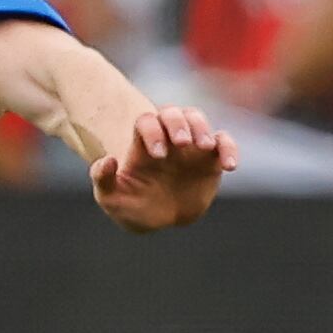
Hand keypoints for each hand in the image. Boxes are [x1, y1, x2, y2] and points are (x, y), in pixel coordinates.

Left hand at [90, 107, 237, 232]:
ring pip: (196, 119)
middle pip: (171, 112)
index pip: (145, 121)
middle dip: (177, 122)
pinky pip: (224, 143)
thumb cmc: (131, 205)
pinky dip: (229, 148)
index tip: (157, 155)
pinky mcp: (210, 159)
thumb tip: (108, 159)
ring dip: (202, 127)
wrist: (157, 220)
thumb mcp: (110, 198)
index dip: (152, 131)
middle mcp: (165, 139)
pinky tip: (230, 166)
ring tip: (204, 147)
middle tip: (182, 143)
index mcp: (141, 145)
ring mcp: (189, 147)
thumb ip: (102, 180)